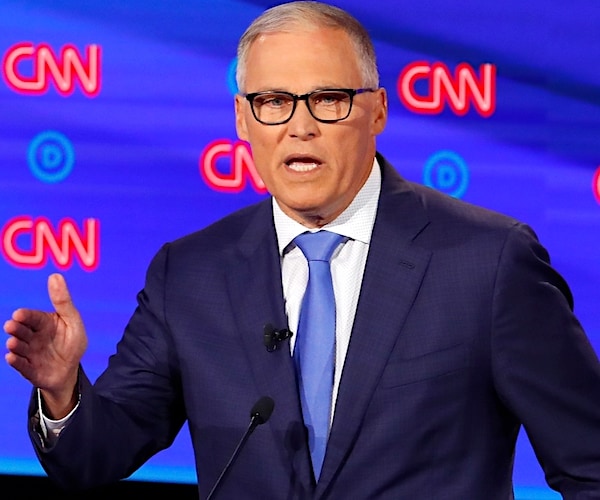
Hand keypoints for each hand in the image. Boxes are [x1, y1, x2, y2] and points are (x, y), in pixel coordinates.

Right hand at [4, 273, 87, 417]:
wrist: (71, 370)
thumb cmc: (72, 342)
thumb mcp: (72, 321)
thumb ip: (63, 301)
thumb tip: (55, 275)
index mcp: (43, 323)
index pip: (33, 317)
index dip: (25, 316)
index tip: (19, 314)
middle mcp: (32, 337)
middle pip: (22, 331)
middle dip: (16, 328)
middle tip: (11, 325)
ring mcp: (29, 354)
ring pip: (19, 348)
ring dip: (15, 345)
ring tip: (12, 342)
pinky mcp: (29, 369)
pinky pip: (21, 366)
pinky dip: (16, 362)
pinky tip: (11, 357)